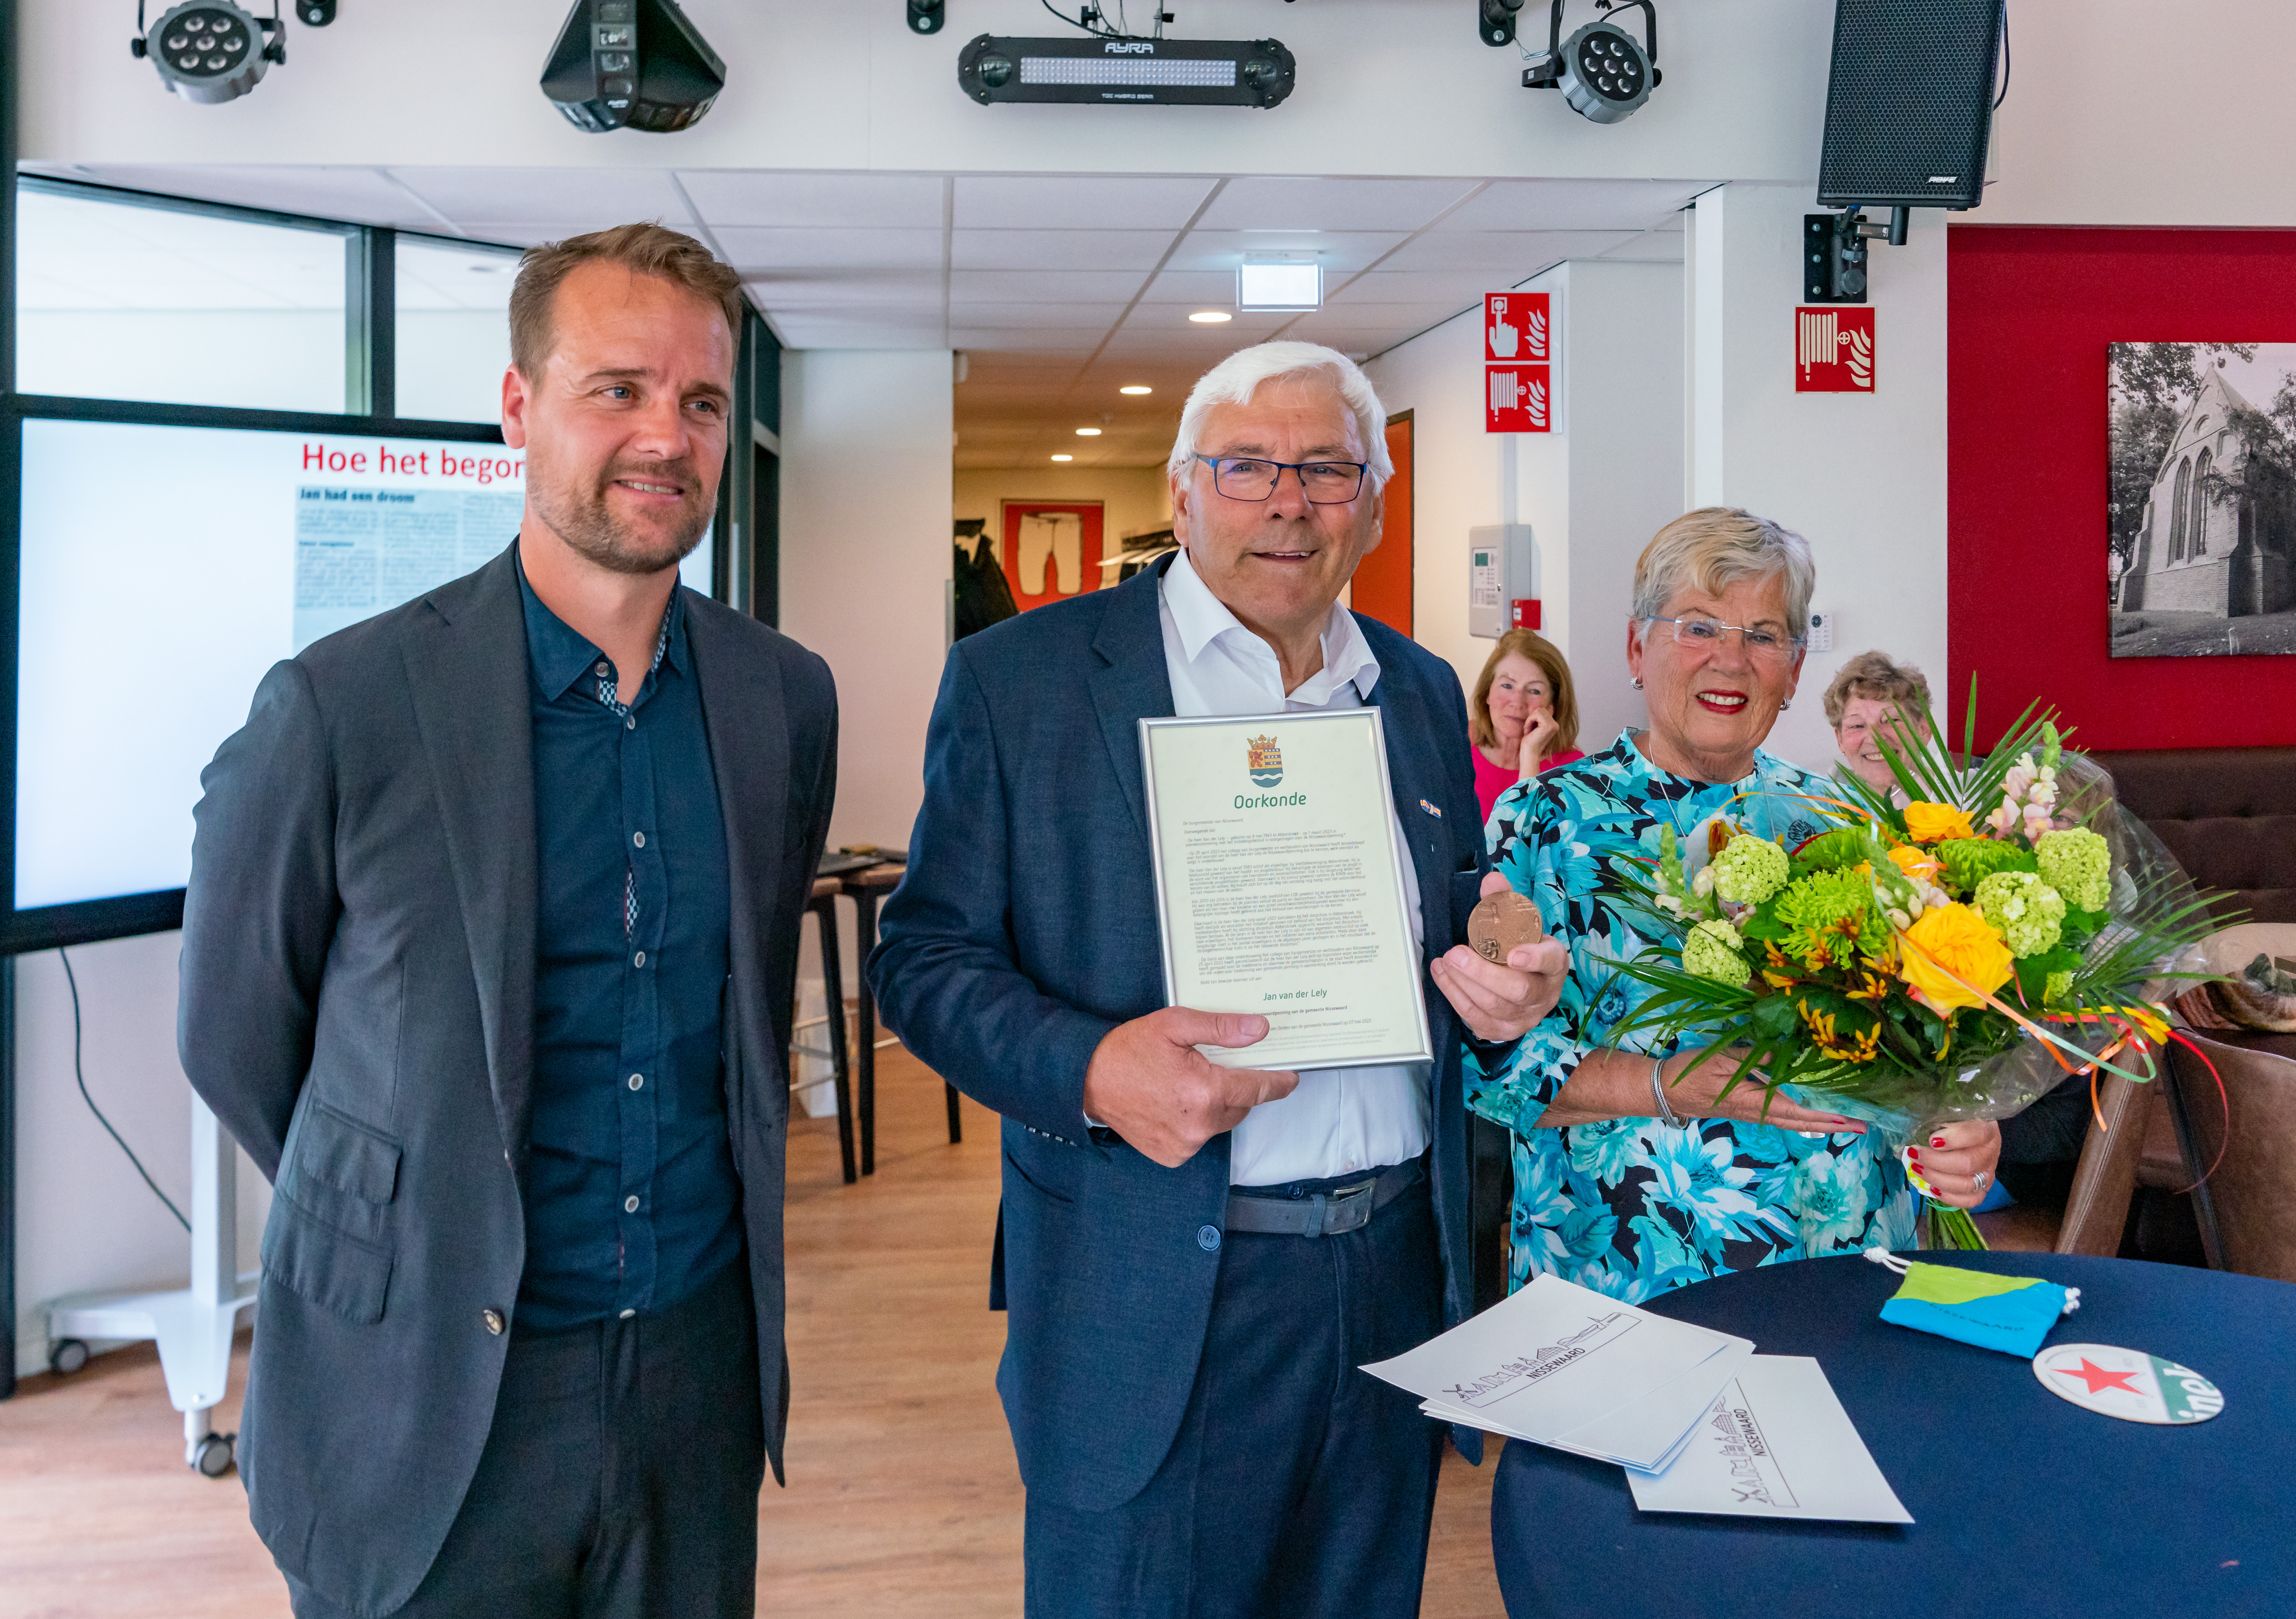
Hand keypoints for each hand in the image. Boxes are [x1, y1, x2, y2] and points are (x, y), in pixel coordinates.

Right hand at [1080, 1008, 1297, 1169]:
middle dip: (1237, 1087)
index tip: (1290, 1077)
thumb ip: (1222, 1029)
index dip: (1278, 1081)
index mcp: (1206, 1091)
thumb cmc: (1129, 1050)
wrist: (1086, 1081)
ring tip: (1188, 1085)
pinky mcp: (1173, 1156)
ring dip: (1216, 1106)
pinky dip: (1196, 1123)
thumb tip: (1260, 1029)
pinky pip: (1199, 1138)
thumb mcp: (1175, 1025)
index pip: (1259, 1088)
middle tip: (1216, 1067)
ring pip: (1221, 1123)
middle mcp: (1200, 1125)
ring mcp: (1186, 1145)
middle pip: (1241, 1106)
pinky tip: (1174, 1104)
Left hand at [1431, 874, 1569, 1043]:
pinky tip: (1442, 976)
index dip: (1534, 959)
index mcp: (1554, 965)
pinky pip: (1475, 1018)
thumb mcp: (1520, 924)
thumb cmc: (1520, 950)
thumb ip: (1505, 901)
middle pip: (1517, 990)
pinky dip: (1454, 995)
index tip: (1514, 954)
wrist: (1524, 985)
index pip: (1551, 961)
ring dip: (1463, 983)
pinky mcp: (1500, 1031)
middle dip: (1483, 973)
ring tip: (1444, 961)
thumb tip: (1491, 880)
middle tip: (1456, 954)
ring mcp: (1523, 1018)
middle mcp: (1543, 995)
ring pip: (1493, 1006)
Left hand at [1516, 713, 1560, 777]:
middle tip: (1529, 730)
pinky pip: (1536, 715)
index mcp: (1554, 725)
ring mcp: (1553, 725)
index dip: (1533, 718)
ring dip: (1530, 720)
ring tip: (1529, 730)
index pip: (1543, 711)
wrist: (1529, 753)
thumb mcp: (1535, 726)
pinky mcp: (1548, 725)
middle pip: (1541, 709)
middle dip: (1532, 718)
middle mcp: (1555, 725)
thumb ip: (1540, 718)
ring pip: (1538, 711)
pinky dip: (1529, 721)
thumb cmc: (1530, 742)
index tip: (1531, 730)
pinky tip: (1529, 730)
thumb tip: (1546, 707)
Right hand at [1664, 1049, 1869, 1134]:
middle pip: (1800, 1123)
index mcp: (1751, 1101)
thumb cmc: (1689, 1073)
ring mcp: (1751, 1113)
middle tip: (1862, 1126)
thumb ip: (1754, 1058)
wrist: (1664, 1091)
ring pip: (1792, 1121)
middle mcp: (1755, 1112)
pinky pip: (1781, 1116)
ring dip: (1820, 1122)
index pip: (1796, 1112)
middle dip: (1831, 1125)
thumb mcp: (1720, 1059)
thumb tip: (1786, 1055)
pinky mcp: (1747, 1109)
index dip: (1824, 1118)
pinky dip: (1803, 1116)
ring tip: (1845, 1121)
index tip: (1849, 1121)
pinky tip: (1813, 1112)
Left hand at [1907, 1120, 2001, 1207]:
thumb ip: (1937, 1118)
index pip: (1977, 1134)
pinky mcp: (1983, 1189)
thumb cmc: (1958, 1122)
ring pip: (1967, 1185)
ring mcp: (1988, 1173)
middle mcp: (1990, 1153)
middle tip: (1915, 1154)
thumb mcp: (1950, 1113)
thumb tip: (1915, 1131)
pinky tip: (1932, 1188)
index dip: (1955, 1138)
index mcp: (1987, 1129)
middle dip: (1936, 1161)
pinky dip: (1949, 1197)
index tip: (1932, 1139)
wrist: (1975, 1135)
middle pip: (1968, 1163)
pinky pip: (1971, 1200)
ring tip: (1917, 1169)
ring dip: (1937, 1179)